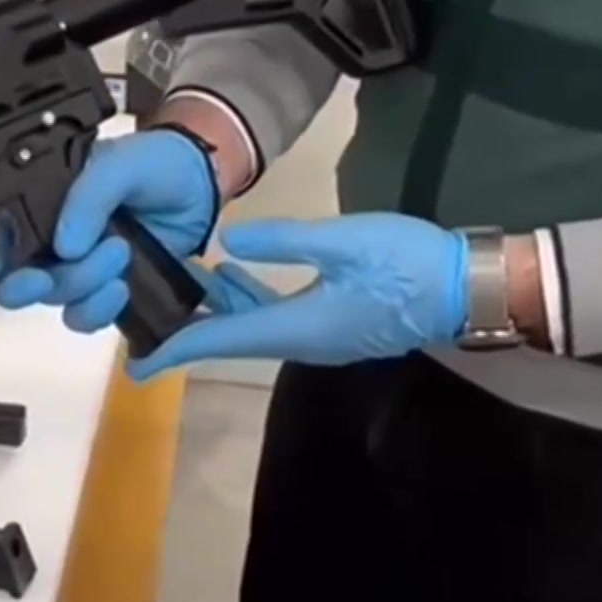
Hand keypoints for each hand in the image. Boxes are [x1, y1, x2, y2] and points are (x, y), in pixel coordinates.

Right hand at [0, 128, 219, 331]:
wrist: (200, 185)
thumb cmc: (154, 162)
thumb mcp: (120, 163)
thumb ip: (90, 196)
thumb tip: (65, 247)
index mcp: (38, 202)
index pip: (0, 241)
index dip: (1, 266)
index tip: (33, 273)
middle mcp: (49, 237)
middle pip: (19, 281)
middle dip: (37, 286)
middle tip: (66, 270)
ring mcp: (76, 267)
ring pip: (56, 299)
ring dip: (82, 287)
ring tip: (121, 254)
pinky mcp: (104, 289)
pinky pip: (86, 315)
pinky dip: (99, 311)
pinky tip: (122, 289)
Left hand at [127, 213, 467, 379]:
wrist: (467, 288)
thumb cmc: (409, 262)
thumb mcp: (346, 241)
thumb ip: (285, 241)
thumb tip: (228, 241)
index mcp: (298, 326)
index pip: (222, 339)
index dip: (176, 348)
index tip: (135, 361)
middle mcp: (302, 341)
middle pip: (231, 338)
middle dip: (186, 329)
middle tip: (141, 312)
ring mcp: (320, 336)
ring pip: (253, 327)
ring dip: (216, 311)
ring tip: (177, 282)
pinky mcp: (334, 324)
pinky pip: (276, 319)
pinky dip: (247, 302)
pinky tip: (233, 275)